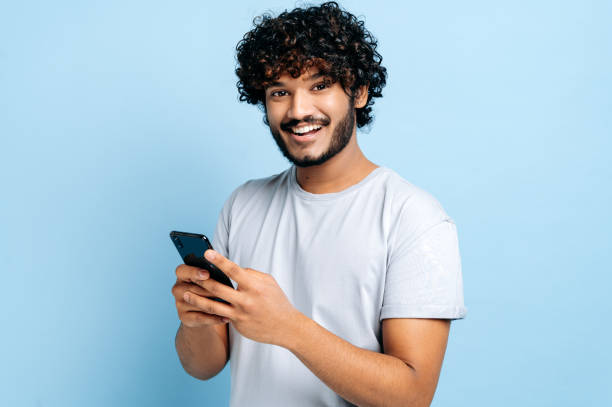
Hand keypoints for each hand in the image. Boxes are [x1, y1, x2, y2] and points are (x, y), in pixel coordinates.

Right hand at [172, 264, 229, 326]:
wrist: (206, 312)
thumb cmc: (211, 289)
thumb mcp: (212, 280)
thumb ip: (214, 275)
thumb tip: (225, 272)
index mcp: (182, 274)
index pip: (182, 270)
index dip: (194, 271)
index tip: (207, 273)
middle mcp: (177, 289)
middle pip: (192, 288)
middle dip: (210, 290)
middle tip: (226, 291)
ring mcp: (179, 304)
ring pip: (198, 303)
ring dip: (214, 304)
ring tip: (230, 305)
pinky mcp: (183, 318)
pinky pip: (200, 318)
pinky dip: (214, 318)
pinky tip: (226, 319)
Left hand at [181, 250, 301, 346]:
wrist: (286, 327)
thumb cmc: (277, 301)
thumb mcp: (268, 282)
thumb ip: (250, 274)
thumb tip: (233, 270)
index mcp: (254, 286)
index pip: (233, 270)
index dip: (218, 260)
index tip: (206, 252)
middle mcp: (246, 300)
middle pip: (217, 288)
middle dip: (201, 280)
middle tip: (189, 273)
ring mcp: (240, 314)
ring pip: (212, 306)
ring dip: (197, 299)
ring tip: (185, 294)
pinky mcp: (237, 325)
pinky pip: (220, 317)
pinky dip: (209, 312)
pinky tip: (199, 308)